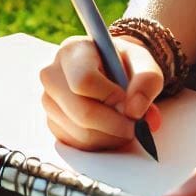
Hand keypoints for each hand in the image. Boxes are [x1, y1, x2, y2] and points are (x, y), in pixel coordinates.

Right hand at [38, 35, 163, 150]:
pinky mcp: (52, 123)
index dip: (110, 96)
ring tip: (125, 125)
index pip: (83, 80)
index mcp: (72, 51)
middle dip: (114, 124)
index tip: (128, 100)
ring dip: (110, 136)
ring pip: (80, 133)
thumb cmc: (124, 64)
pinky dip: (100, 143)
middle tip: (135, 125)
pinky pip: (77, 144)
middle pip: (81, 111)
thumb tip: (135, 111)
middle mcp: (53, 75)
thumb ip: (147, 80)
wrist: (110, 70)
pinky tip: (111, 129)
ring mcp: (49, 101)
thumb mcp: (143, 62)